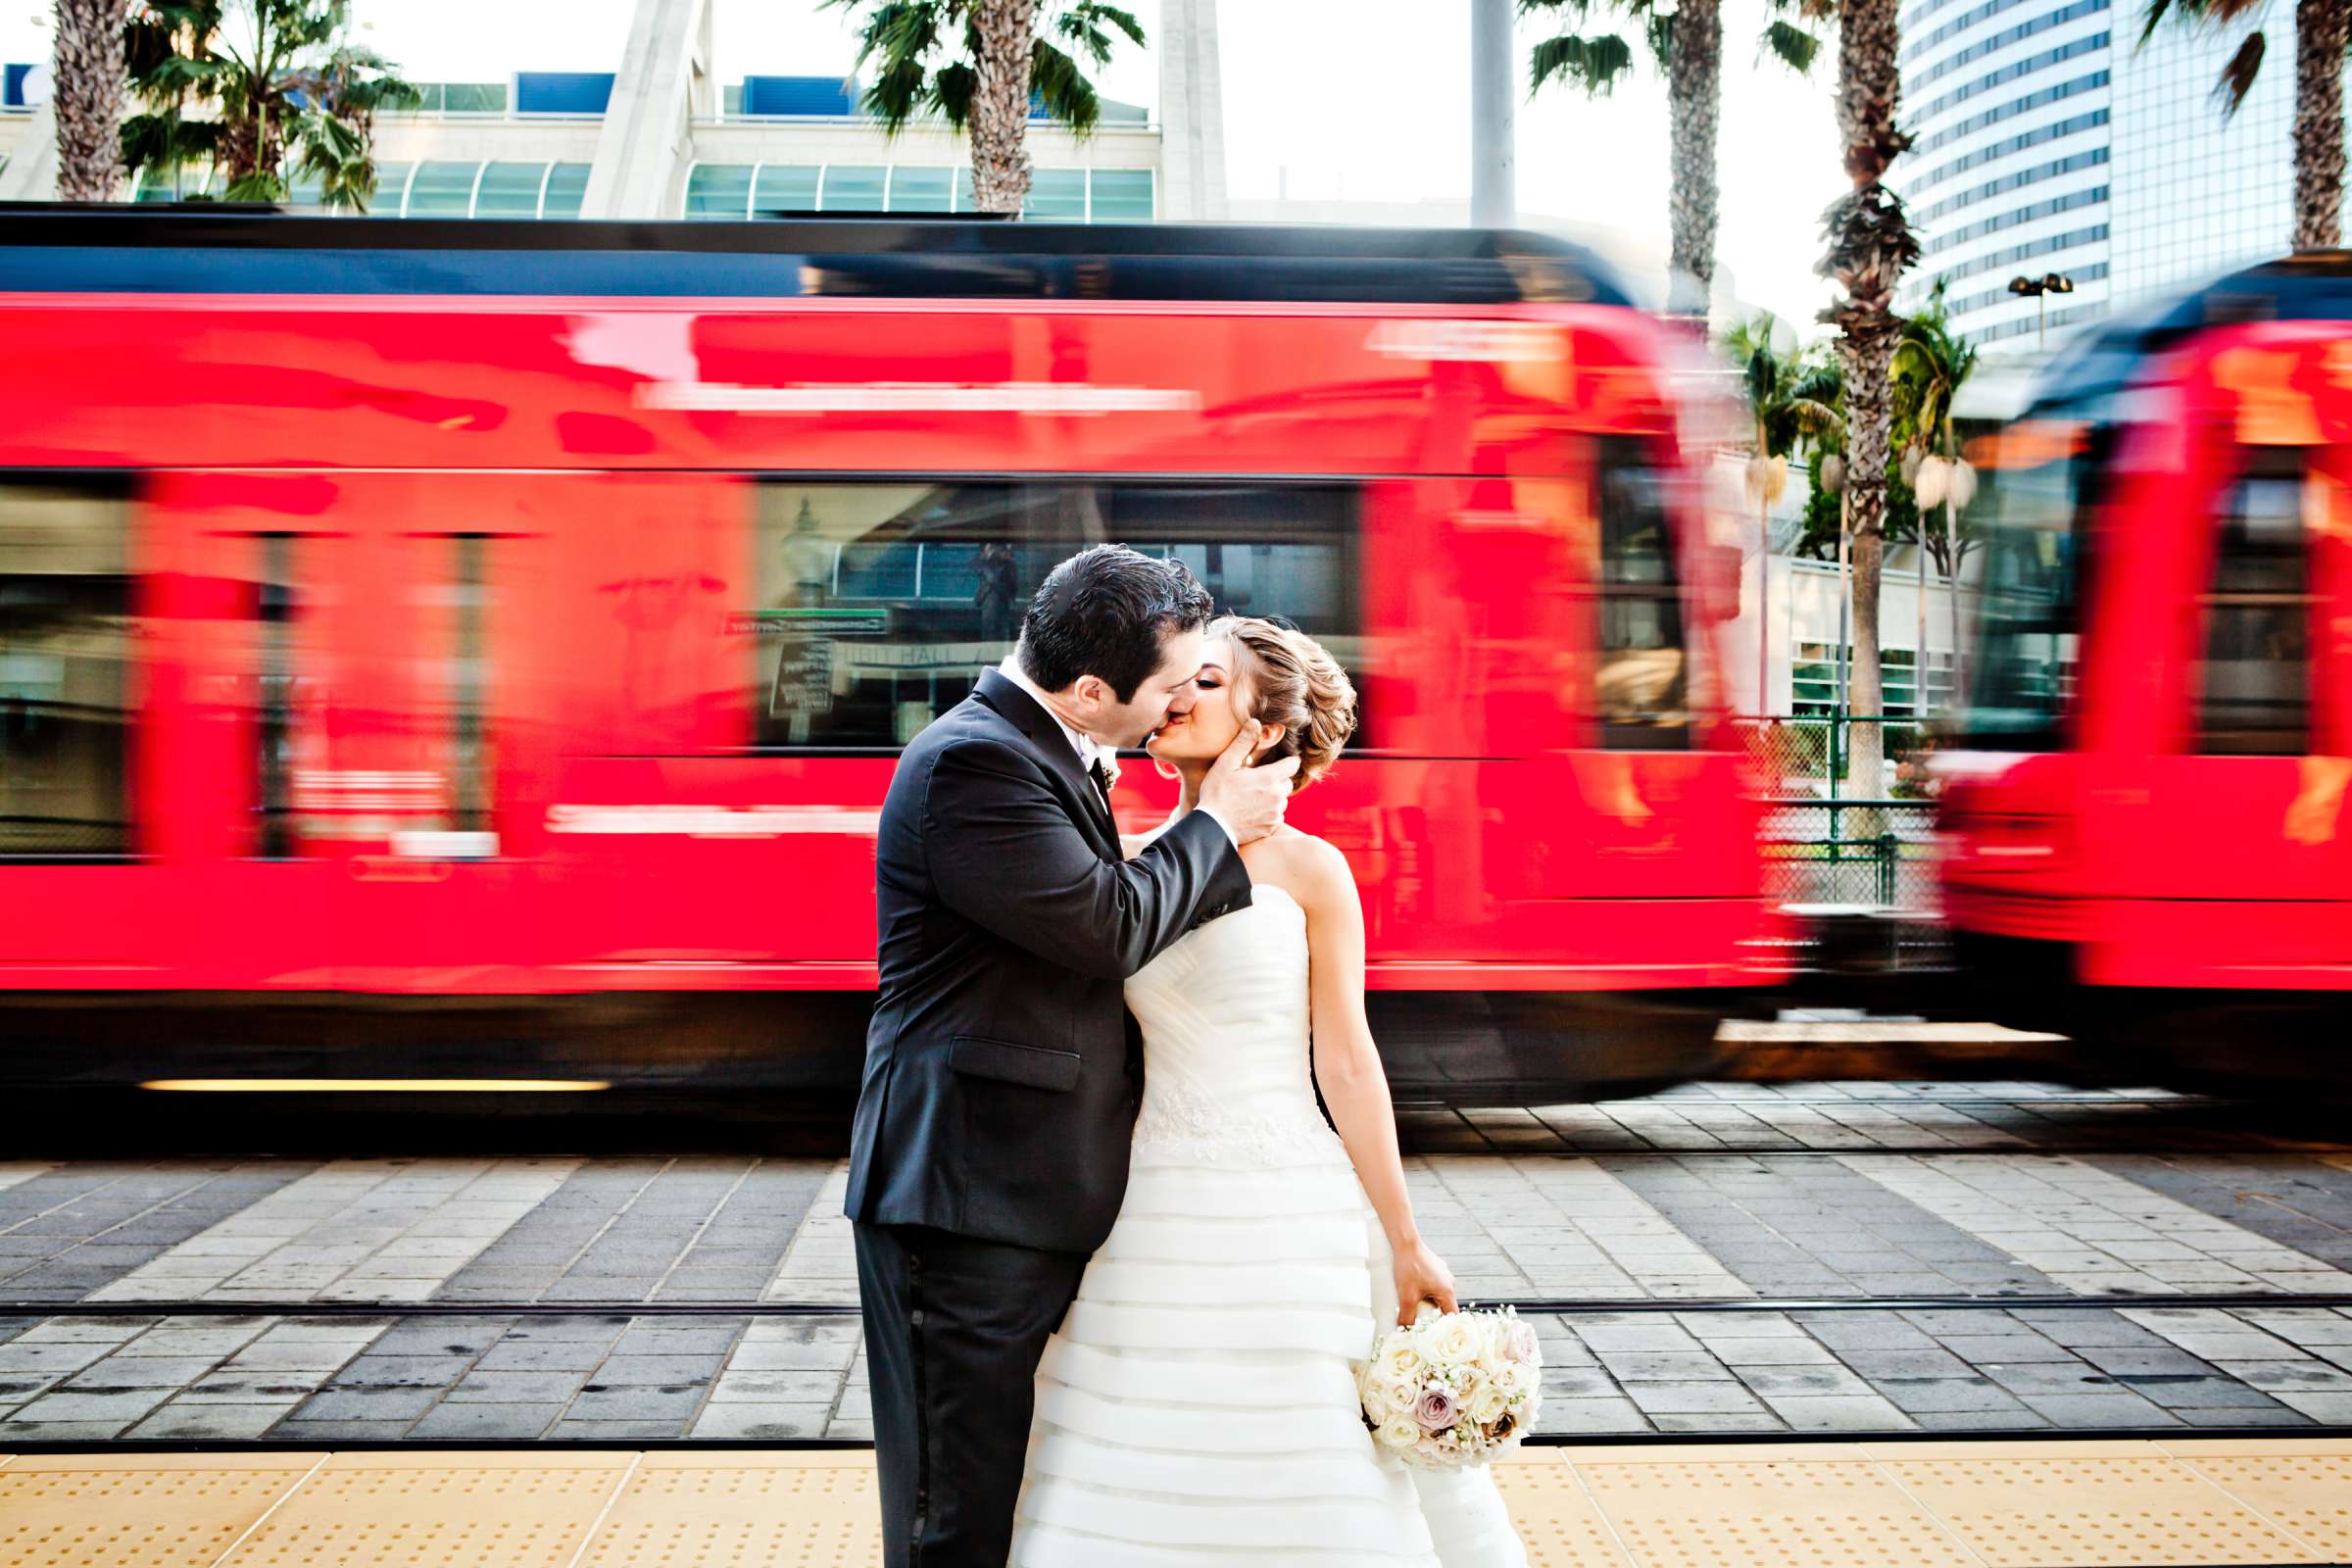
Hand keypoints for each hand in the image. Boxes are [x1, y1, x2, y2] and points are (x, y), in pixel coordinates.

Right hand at [1197, 721, 1296, 844]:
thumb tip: (1256, 722)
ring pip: (1282, 800)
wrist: (1213, 827)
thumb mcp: (1226, 763)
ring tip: (1252, 797)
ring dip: (1272, 797)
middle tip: (1257, 781)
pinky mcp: (1270, 828)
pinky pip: (1276, 816)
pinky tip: (1252, 811)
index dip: (1287, 761)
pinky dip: (1268, 813)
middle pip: (1287, 783)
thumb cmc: (1217, 793)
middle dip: (1277, 780)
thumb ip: (1243, 742)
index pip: (1293, 764)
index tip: (1277, 762)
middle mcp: (1277, 796)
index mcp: (1269, 778)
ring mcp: (1274, 814)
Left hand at [1392, 1240, 1458, 1327]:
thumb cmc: (1408, 1267)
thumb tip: (1405, 1331)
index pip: (1451, 1316)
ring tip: (1413, 1300)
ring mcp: (1444, 1274)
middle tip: (1419, 1317)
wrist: (1405, 1243)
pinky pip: (1434, 1284)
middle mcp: (1449, 1283)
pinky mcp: (1437, 1268)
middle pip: (1444, 1306)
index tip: (1432, 1331)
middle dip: (1432, 1314)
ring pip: (1438, 1295)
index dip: (1442, 1326)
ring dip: (1428, 1301)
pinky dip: (1426, 1290)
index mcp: (1447, 1291)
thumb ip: (1406, 1317)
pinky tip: (1413, 1288)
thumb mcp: (1406, 1296)